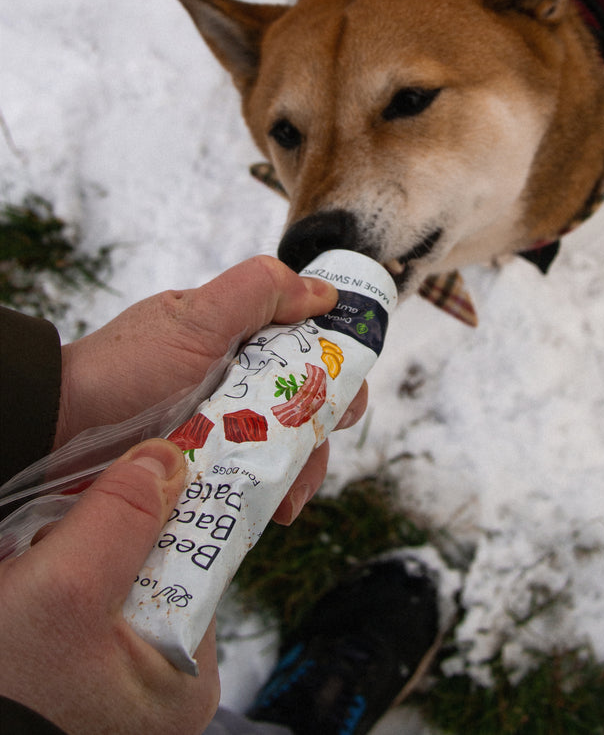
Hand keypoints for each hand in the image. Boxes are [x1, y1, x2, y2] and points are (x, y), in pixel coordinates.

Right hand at [0, 439, 218, 734]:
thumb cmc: (10, 692)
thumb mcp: (66, 586)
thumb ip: (123, 514)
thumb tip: (169, 457)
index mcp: (191, 675)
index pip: (198, 558)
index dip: (163, 506)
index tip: (131, 474)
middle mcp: (167, 685)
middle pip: (152, 568)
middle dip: (100, 541)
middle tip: (52, 545)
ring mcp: (124, 687)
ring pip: (111, 583)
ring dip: (68, 562)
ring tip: (27, 577)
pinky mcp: (82, 680)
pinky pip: (82, 609)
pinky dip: (53, 589)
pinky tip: (23, 594)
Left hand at [55, 255, 367, 522]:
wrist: (54, 436)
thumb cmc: (122, 370)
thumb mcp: (194, 319)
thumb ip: (258, 292)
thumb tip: (325, 293)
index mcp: (235, 339)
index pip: (306, 346)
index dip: (337, 367)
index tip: (347, 396)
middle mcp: (233, 383)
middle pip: (304, 403)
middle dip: (321, 430)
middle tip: (317, 454)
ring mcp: (220, 430)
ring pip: (284, 449)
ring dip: (298, 472)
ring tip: (286, 501)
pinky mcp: (206, 474)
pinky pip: (251, 483)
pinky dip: (266, 495)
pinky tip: (267, 512)